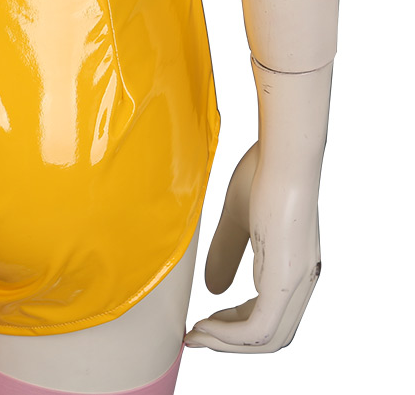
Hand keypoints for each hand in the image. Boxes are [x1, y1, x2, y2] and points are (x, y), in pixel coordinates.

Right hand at [184, 140, 322, 352]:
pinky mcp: (286, 279)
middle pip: (271, 336)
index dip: (234, 327)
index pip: (270, 316)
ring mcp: (298, 282)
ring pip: (267, 338)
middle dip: (229, 342)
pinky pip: (260, 327)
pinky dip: (230, 336)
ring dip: (226, 343)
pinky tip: (206, 328)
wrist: (283, 155)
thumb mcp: (239, 219)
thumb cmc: (263, 174)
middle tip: (195, 336)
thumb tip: (212, 288)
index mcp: (295, 268)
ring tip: (195, 336)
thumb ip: (226, 251)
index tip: (203, 324)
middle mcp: (303, 282)